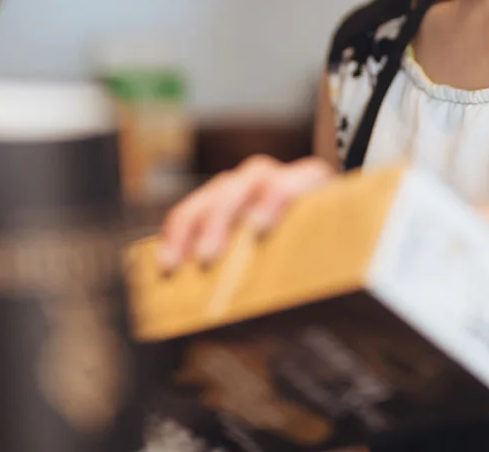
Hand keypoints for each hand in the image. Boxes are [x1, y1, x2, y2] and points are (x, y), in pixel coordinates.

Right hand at [156, 155, 337, 271]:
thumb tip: (296, 311)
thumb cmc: (319, 267)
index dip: (280, 197)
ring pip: (216, 192)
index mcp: (317, 187)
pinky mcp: (218, 203)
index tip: (258, 228)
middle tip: (209, 256)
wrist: (311, 257)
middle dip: (224, 218)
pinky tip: (165, 263)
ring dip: (192, 228)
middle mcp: (279, 178)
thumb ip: (312, 282)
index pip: (304, 177)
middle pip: (251, 181)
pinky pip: (191, 210)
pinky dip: (176, 235)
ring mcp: (246, 186)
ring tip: (174, 264)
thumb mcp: (323, 273)